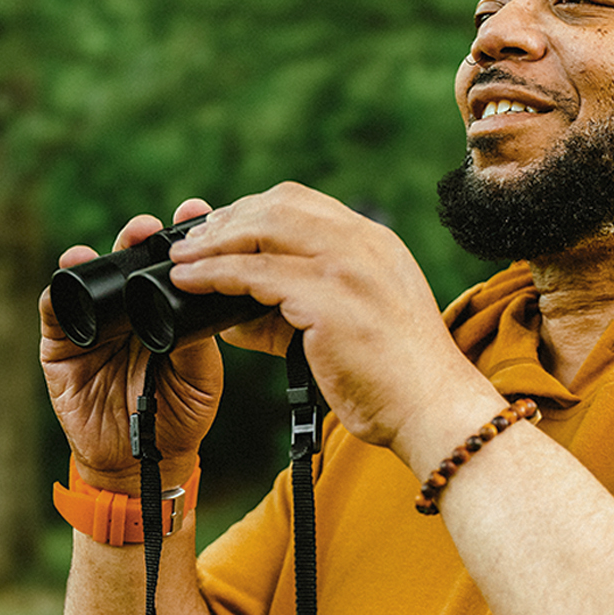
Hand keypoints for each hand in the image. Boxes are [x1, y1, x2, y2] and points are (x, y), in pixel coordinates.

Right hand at [42, 198, 224, 488]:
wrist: (140, 464)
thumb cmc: (177, 417)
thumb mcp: (200, 378)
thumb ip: (197, 340)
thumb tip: (195, 296)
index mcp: (164, 311)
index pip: (170, 266)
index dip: (180, 237)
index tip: (195, 212)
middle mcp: (127, 311)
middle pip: (128, 261)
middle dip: (138, 237)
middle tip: (149, 226)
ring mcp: (93, 326)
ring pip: (90, 278)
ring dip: (96, 255)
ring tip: (109, 245)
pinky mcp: (61, 345)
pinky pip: (54, 311)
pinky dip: (58, 291)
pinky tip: (69, 273)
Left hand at [162, 182, 504, 461]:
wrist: (434, 410)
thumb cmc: (392, 380)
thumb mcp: (346, 326)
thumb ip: (292, 310)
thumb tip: (232, 313)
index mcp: (374, 243)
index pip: (302, 204)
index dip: (252, 211)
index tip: (219, 230)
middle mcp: (363, 244)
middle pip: (278, 206)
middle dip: (226, 220)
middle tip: (190, 242)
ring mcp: (349, 268)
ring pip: (262, 232)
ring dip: (212, 243)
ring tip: (179, 259)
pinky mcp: (330, 301)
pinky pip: (256, 276)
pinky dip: (215, 275)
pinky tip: (189, 283)